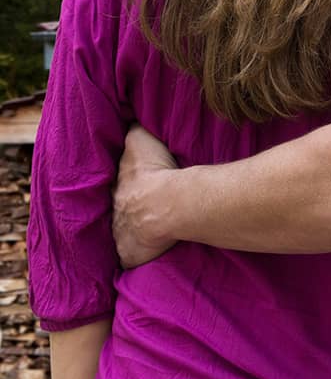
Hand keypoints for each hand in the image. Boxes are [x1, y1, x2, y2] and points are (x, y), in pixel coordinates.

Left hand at [112, 125, 180, 268]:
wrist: (168, 204)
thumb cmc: (156, 173)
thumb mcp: (141, 140)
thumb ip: (134, 131)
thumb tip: (128, 120)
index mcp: (117, 188)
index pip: (113, 186)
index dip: (120, 185)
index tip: (128, 186)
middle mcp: (114, 213)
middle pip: (116, 212)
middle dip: (122, 212)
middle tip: (134, 212)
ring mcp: (120, 237)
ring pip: (120, 235)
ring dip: (127, 235)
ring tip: (138, 236)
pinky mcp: (130, 256)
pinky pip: (130, 259)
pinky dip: (133, 258)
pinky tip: (140, 258)